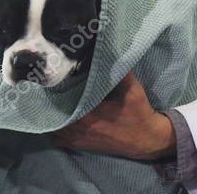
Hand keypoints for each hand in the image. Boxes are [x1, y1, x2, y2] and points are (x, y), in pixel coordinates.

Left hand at [51, 72, 175, 160]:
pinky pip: (57, 137)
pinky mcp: (78, 145)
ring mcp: (76, 139)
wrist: (145, 139)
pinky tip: (55, 115)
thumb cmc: (138, 113)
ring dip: (51, 112)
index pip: (62, 99)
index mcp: (88, 115)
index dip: (56, 86)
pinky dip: (54, 127)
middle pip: (53, 111)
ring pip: (53, 125)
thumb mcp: (132, 89)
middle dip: (51, 98)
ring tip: (51, 97)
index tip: (55, 73)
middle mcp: (78, 129)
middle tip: (51, 82)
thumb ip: (119, 71)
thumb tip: (107, 52)